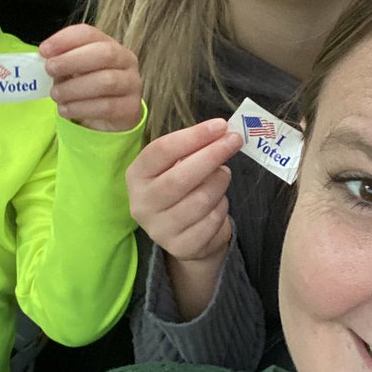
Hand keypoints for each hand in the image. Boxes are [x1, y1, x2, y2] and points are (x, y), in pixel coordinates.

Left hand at [40, 25, 141, 131]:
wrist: (111, 114)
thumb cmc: (88, 85)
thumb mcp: (74, 70)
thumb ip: (62, 61)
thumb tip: (46, 58)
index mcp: (110, 44)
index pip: (90, 34)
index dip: (65, 39)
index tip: (44, 50)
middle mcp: (126, 61)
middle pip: (105, 54)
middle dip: (73, 60)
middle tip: (50, 69)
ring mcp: (132, 84)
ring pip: (106, 82)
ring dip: (75, 88)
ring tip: (55, 95)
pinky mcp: (131, 107)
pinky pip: (107, 107)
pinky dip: (81, 108)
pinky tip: (65, 109)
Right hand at [127, 119, 241, 265]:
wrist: (184, 234)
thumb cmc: (182, 188)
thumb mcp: (179, 164)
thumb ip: (194, 148)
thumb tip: (224, 133)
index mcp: (137, 175)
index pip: (162, 150)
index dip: (193, 136)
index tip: (220, 125)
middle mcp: (142, 203)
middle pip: (180, 176)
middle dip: (212, 155)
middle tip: (235, 140)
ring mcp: (159, 229)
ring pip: (201, 199)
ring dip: (219, 182)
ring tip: (222, 175)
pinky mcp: (181, 247)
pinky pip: (212, 220)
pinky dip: (222, 206)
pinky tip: (218, 202)